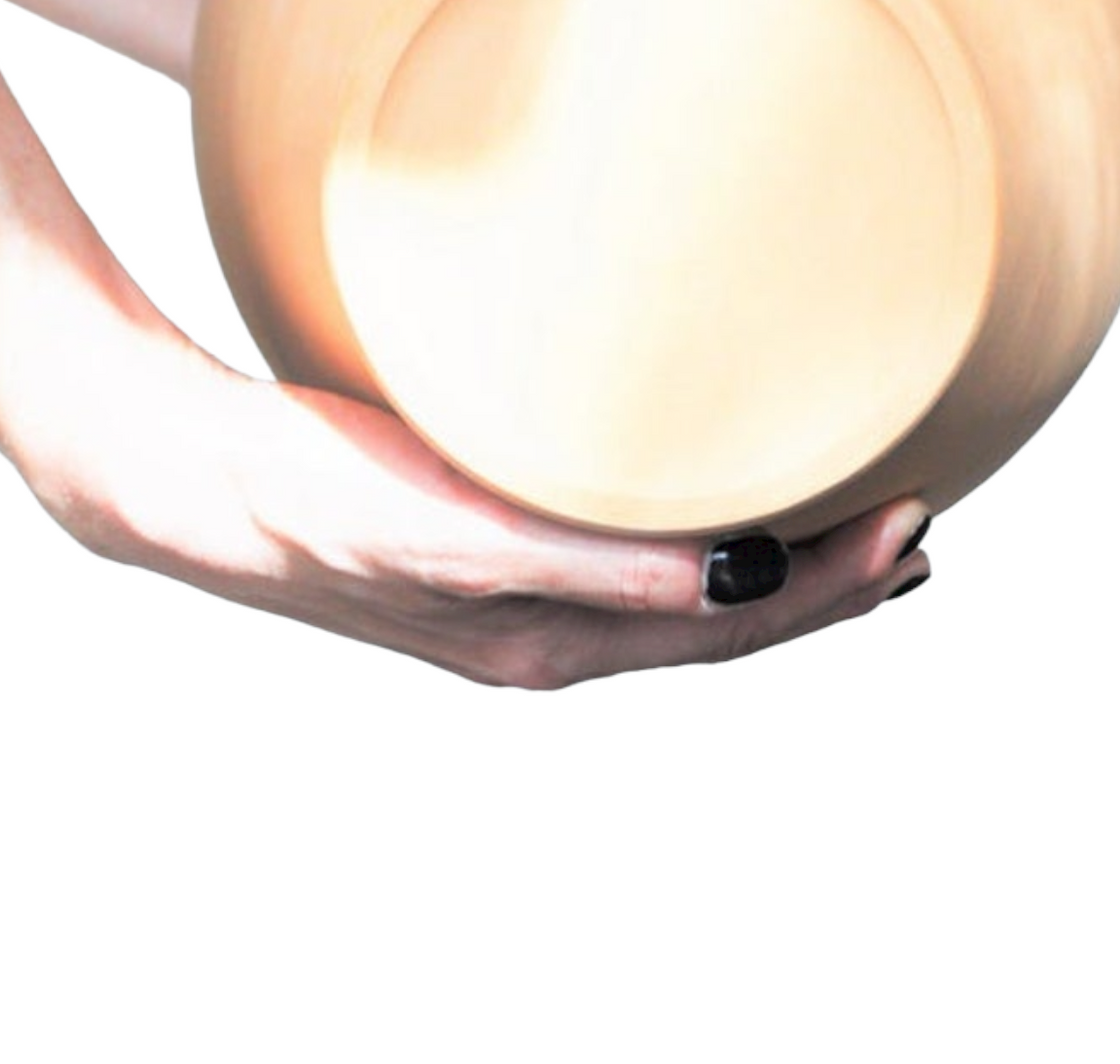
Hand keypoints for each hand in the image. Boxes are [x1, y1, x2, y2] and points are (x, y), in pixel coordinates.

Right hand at [14, 340, 933, 689]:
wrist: (199, 478)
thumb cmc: (314, 494)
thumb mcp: (450, 531)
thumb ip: (584, 565)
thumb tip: (729, 586)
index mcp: (551, 639)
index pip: (732, 631)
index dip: (831, 589)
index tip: (919, 524)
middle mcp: (552, 635)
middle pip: (728, 626)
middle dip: (831, 587)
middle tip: (920, 529)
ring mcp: (523, 602)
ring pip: (690, 603)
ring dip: (782, 575)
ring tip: (857, 543)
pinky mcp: (495, 555)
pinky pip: (636, 567)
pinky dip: (705, 549)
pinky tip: (715, 519)